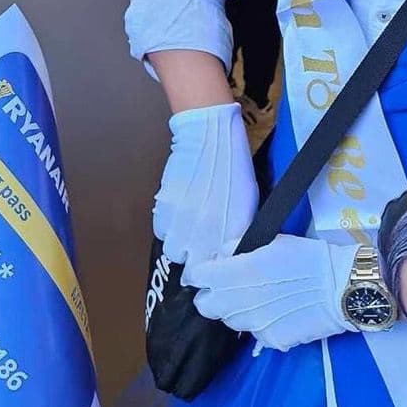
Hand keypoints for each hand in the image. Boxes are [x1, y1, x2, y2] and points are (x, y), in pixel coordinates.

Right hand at [152, 103, 257, 264]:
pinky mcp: (165, 207)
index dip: (213, 268)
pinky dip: (166, 229)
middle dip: (192, 260)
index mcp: (233, 227)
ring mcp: (184, 218)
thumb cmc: (233, 167)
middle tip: (195, 249)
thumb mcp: (246, 202)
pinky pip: (160, 231)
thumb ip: (236, 230)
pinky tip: (175, 217)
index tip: (210, 264)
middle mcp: (208, 227)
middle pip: (191, 263)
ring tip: (185, 232)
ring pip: (172, 250)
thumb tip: (225, 250)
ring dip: (178, 245)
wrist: (208, 138)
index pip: (219, 265)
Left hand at [181, 234, 356, 350]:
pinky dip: (263, 325)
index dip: (200, 274)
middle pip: (205, 305)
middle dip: (212, 297)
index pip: (195, 277)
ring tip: (261, 300)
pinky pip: (257, 333)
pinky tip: (281, 314)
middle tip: (231, 289)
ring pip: (230, 321)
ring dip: (237, 311)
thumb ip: (236, 249)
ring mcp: (253, 324)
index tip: (209, 273)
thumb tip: (220, 257)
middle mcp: (237, 302)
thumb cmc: (308, 258)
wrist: (344, 287)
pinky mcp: (271, 340)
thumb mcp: (270, 241)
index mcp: (234, 274)